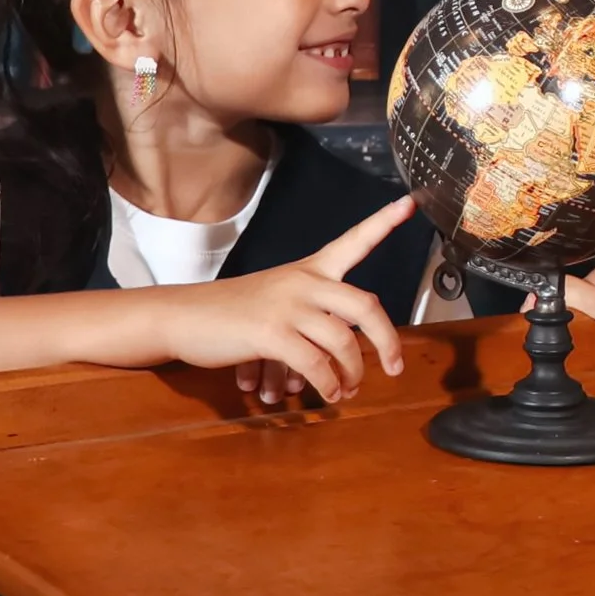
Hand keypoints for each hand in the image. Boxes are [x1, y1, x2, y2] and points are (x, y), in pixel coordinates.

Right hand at [163, 195, 414, 405]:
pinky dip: (327, 384)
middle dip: (388, 341)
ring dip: (352, 373)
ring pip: (344, 342)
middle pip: (365, 306)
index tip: (410, 202)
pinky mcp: (270, 332)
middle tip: (394, 367)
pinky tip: (328, 393)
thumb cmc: (233, 312)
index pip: (354, 240)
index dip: (384, 222)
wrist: (183, 316)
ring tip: (348, 389)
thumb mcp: (279, 300)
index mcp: (310, 269)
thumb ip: (315, 321)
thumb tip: (344, 363)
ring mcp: (288, 306)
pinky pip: (315, 363)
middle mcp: (305, 281)